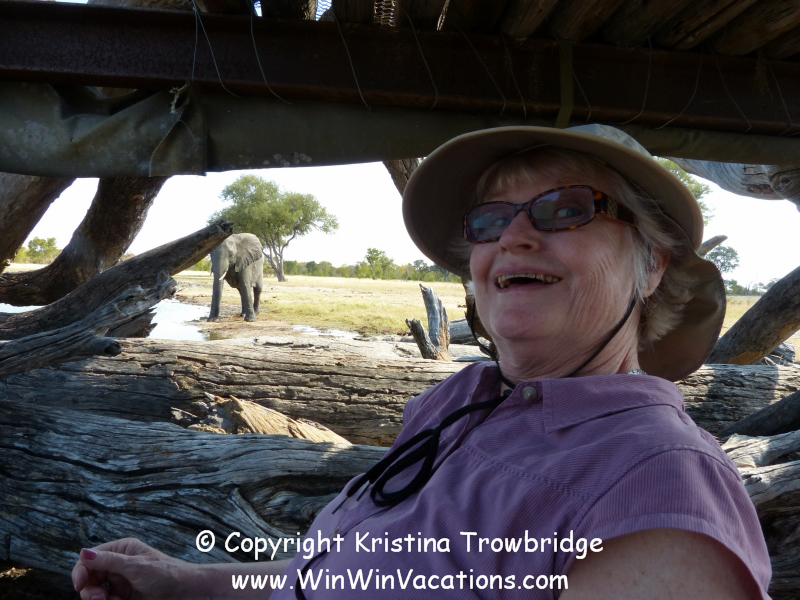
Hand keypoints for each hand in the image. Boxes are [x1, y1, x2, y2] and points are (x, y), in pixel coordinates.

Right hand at [72, 538, 192, 599]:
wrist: (186, 592)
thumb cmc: (166, 574)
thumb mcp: (136, 566)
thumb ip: (109, 561)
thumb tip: (83, 553)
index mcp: (121, 550)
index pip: (90, 559)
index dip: (81, 571)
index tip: (80, 585)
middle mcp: (118, 564)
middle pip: (90, 578)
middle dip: (91, 590)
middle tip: (102, 599)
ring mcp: (121, 581)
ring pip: (96, 592)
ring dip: (100, 599)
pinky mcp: (124, 596)